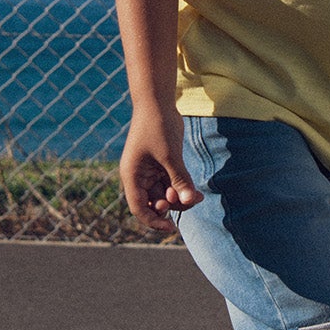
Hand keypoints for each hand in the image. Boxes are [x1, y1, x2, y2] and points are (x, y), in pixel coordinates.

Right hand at [121, 110, 201, 232]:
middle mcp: (138, 177)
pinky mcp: (160, 165)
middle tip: (192, 199)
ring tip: (197, 195)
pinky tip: (196, 191)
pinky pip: (171, 184)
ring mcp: (149, 172)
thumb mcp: (171, 156)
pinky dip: (182, 188)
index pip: (139, 208)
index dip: (154, 221)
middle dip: (173, 206)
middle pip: (154, 203)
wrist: (157, 102)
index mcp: (132, 177)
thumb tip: (189, 202)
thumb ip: (180, 180)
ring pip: (165, 195)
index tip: (172, 228)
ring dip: (180, 198)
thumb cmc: (158, 126)